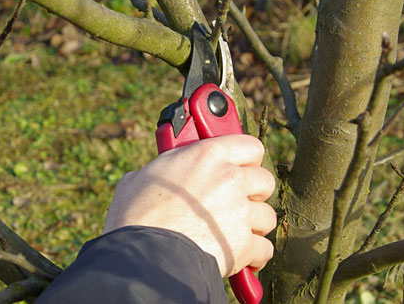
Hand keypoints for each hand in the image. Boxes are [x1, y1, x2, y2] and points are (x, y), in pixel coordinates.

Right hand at [104, 134, 275, 277]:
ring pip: (267, 216)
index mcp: (207, 155)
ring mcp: (240, 212)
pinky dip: (255, 255)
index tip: (242, 167)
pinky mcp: (244, 244)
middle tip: (238, 202)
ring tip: (236, 232)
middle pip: (265, 181)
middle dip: (254, 194)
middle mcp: (230, 178)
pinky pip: (265, 248)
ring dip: (255, 226)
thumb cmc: (136, 216)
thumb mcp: (140, 179)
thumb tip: (146, 179)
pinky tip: (243, 257)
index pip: (250, 146)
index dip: (247, 159)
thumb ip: (161, 172)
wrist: (144, 254)